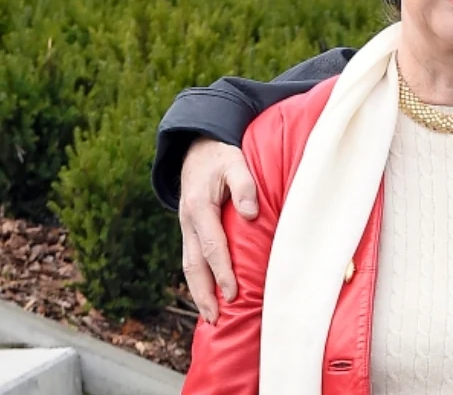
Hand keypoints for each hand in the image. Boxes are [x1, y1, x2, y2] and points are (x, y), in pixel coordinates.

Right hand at [179, 138, 258, 322]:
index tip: (233, 293)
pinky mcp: (190, 229)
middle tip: (215, 319)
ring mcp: (186, 227)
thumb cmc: (221, 156)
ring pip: (189, 265)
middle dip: (203, 294)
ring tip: (210, 317)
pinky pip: (192, 258)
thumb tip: (250, 214)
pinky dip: (199, 279)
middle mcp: (188, 221)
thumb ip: (245, 185)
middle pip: (193, 264)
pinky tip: (209, 295)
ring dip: (198, 292)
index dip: (222, 271)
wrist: (197, 148)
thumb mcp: (235, 162)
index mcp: (199, 207)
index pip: (212, 246)